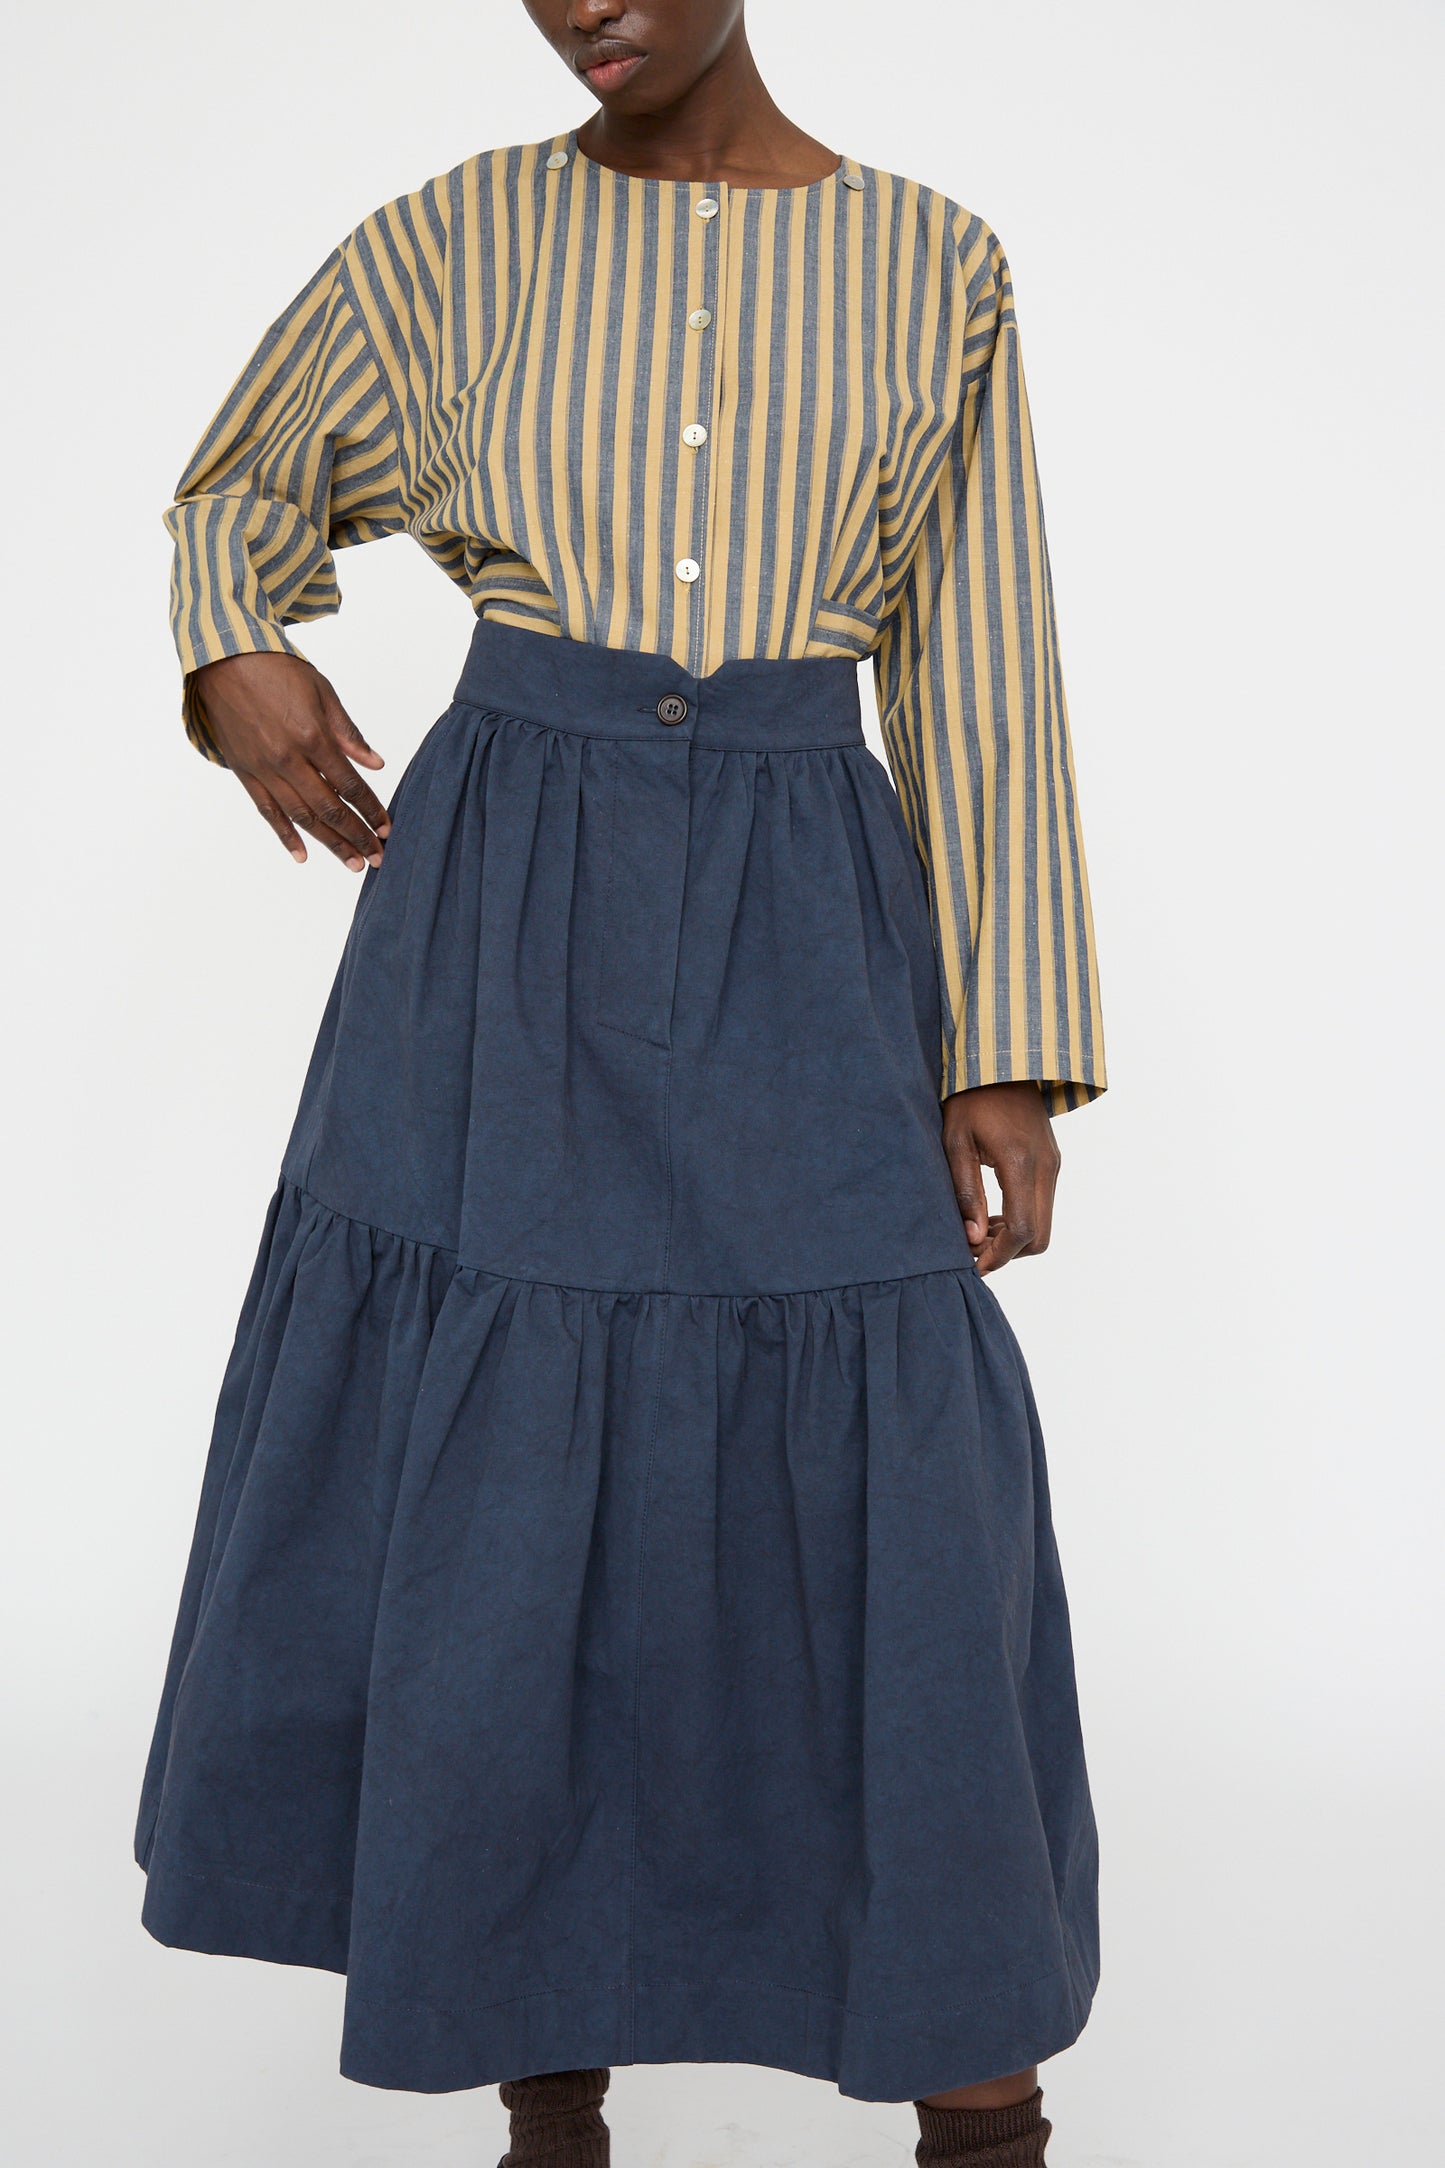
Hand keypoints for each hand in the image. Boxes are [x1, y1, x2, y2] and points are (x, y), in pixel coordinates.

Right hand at [192, 651, 389, 870]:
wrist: (225, 660)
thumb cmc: (277, 670)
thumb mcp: (323, 693)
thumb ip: (348, 734)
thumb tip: (376, 764)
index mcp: (312, 737)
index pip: (350, 785)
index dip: (371, 809)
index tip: (387, 828)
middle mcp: (288, 759)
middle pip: (329, 808)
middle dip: (357, 836)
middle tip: (376, 858)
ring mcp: (264, 769)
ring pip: (301, 816)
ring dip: (329, 843)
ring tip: (351, 863)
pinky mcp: (244, 772)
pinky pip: (267, 811)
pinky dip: (285, 835)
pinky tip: (302, 856)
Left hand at [942, 1081, 1060, 1274]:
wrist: (1003, 1063)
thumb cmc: (970, 1100)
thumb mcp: (956, 1143)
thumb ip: (965, 1193)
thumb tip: (972, 1238)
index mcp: (1020, 1163)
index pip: (1021, 1231)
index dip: (998, 1256)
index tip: (973, 1264)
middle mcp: (1045, 1167)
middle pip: (1038, 1237)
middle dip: (1007, 1253)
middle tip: (973, 1250)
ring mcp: (1053, 1165)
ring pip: (1043, 1225)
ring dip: (1013, 1239)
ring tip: (978, 1231)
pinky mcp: (1052, 1162)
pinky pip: (1043, 1206)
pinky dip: (1021, 1220)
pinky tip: (992, 1214)